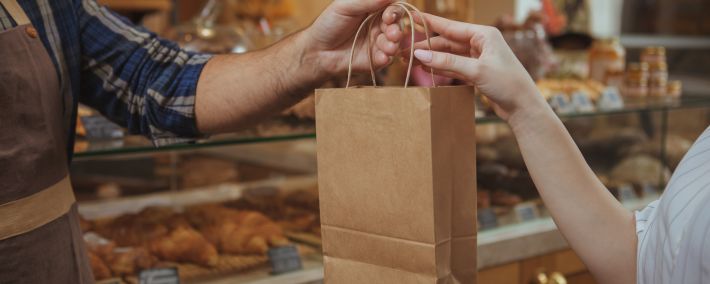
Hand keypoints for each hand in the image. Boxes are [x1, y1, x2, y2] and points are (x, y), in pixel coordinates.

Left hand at [303, 0, 404, 74]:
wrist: (317, 50)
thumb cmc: (329, 24)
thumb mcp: (345, 6)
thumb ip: (367, 0)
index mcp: (374, 9)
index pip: (393, 7)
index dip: (396, 11)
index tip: (389, 16)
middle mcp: (380, 25)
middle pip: (397, 25)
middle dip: (396, 29)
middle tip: (392, 33)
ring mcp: (379, 43)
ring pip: (395, 42)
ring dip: (394, 44)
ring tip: (389, 46)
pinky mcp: (376, 60)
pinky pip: (387, 58)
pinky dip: (387, 57)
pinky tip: (383, 57)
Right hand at [410, 13, 546, 120]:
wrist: (523, 107)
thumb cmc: (507, 83)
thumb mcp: (476, 70)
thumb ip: (447, 62)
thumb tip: (420, 54)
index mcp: (484, 34)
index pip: (451, 27)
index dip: (430, 22)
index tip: (412, 17)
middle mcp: (481, 43)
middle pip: (447, 42)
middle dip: (426, 46)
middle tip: (404, 50)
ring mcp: (478, 58)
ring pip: (449, 55)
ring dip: (431, 58)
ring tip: (409, 60)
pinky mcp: (476, 72)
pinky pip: (454, 66)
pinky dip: (440, 67)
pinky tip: (425, 68)